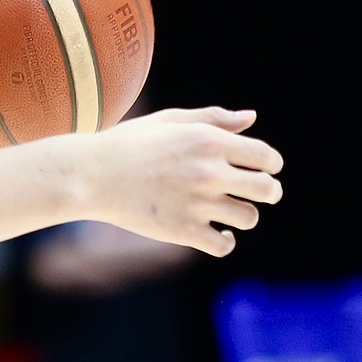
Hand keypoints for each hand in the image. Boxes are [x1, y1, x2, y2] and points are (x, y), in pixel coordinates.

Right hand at [73, 107, 285, 255]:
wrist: (90, 175)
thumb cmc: (128, 143)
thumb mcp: (170, 121)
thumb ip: (213, 118)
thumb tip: (251, 118)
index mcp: (209, 141)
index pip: (266, 157)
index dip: (271, 164)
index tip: (264, 168)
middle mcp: (209, 172)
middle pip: (267, 189)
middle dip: (269, 191)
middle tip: (262, 193)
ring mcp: (197, 203)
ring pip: (248, 217)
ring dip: (242, 215)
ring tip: (228, 211)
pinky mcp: (184, 230)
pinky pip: (224, 244)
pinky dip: (225, 240)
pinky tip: (216, 232)